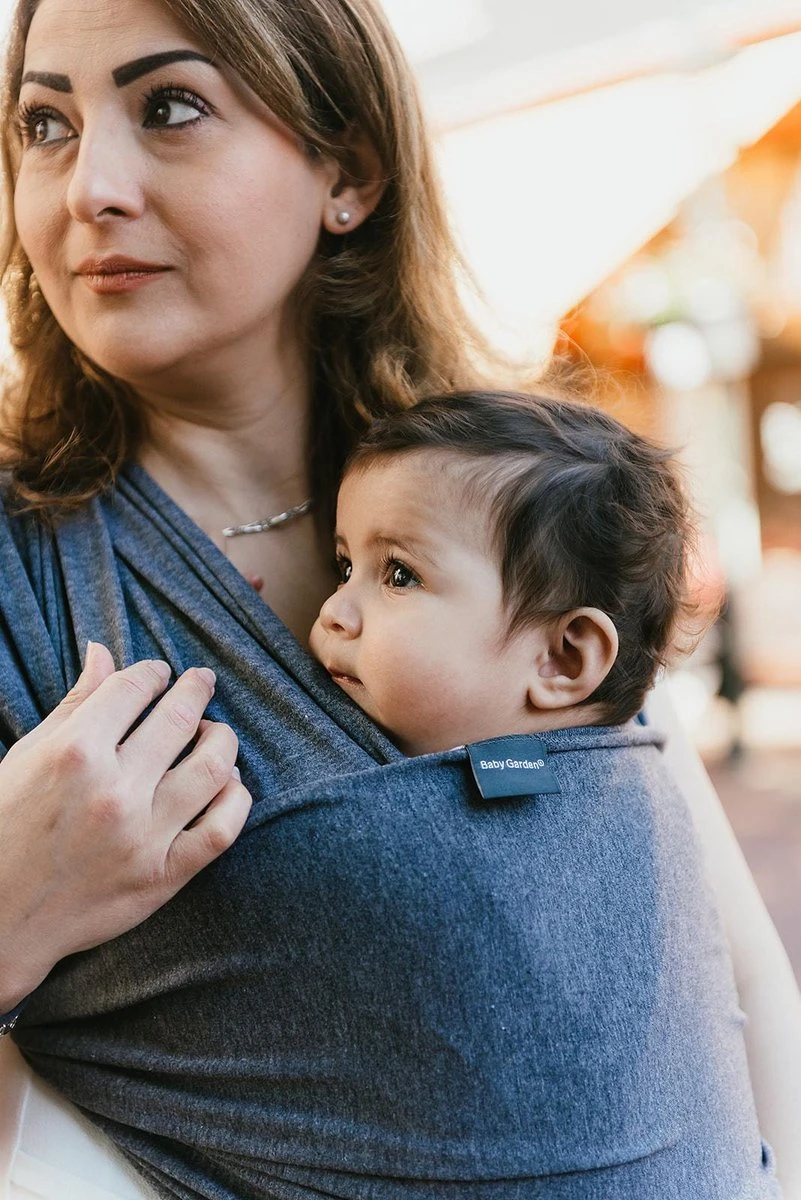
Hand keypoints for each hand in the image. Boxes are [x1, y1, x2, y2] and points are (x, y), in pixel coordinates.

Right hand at [0, 643, 251, 1009]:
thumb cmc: (6, 829)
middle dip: (196, 689)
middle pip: (180, 718)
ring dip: (221, 738)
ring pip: (213, 766)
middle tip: (201, 682)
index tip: (158, 674)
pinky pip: (224, 828)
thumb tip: (103, 651)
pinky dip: (236, 797)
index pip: (135, 687)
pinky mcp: (164, 876)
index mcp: (74, 753)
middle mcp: (114, 791)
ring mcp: (144, 836)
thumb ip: (76, 704)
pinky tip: (227, 783)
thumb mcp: (29, 757)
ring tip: (214, 733)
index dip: (152, 672)